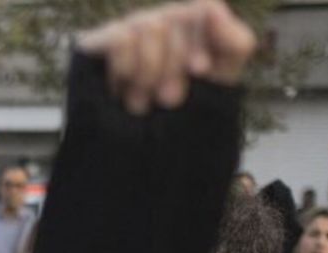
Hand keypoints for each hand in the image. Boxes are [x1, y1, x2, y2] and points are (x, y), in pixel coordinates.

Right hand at [77, 0, 256, 113]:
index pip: (203, 10)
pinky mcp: (92, 45)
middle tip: (168, 99)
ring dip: (149, 73)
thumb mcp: (221, 85)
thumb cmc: (182, 121)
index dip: (201, 39)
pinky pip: (120, 38)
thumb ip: (235, 42)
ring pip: (149, 26)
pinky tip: (122, 89)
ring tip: (142, 102)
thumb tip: (213, 8)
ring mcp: (123, 33)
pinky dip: (126, 67)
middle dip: (174, 66)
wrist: (143, 162)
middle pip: (174, 18)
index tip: (199, 71)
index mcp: (188, 30)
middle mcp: (155, 25)